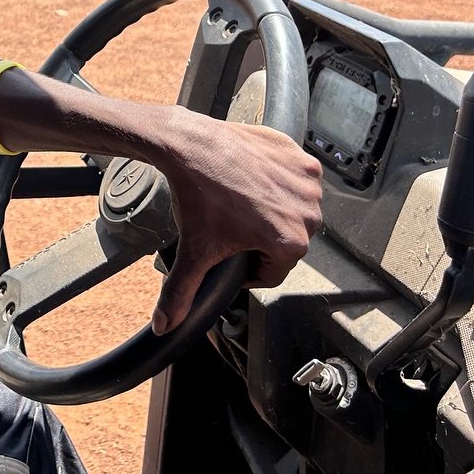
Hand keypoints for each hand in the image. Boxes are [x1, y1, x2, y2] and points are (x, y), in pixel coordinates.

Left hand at [150, 109, 322, 333]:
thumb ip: (180, 295)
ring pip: (294, 211)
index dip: (249, 267)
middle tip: (232, 224)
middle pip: (288, 241)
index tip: (232, 252)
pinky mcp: (300, 157)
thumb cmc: (196, 197)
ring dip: (274, 210)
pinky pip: (295, 180)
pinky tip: (252, 180)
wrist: (188, 146)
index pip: (275, 271)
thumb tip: (164, 327)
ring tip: (242, 202)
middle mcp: (308, 213)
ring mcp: (307, 182)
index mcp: (291, 243)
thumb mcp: (192, 252)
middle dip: (262, 238)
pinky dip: (279, 181)